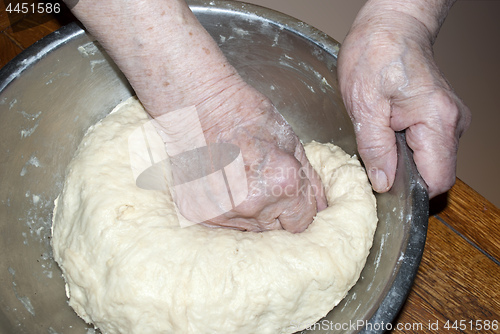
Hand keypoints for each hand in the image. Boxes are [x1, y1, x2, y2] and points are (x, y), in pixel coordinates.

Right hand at [69, 0, 325, 231]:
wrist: (198, 105)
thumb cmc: (245, 115)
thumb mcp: (289, 141)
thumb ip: (309, 180)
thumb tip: (320, 208)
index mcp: (282, 184)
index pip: (301, 223)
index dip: (299, 211)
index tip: (292, 200)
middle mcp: (253, 205)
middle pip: (276, 230)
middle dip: (276, 214)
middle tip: (263, 186)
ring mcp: (223, 211)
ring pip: (249, 230)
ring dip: (251, 214)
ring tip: (242, 183)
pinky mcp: (200, 213)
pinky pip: (225, 225)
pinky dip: (228, 211)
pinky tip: (224, 187)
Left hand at [338, 6, 470, 197]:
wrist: (391, 25)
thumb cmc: (377, 53)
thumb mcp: (364, 104)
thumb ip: (375, 147)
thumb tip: (383, 182)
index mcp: (438, 121)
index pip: (437, 180)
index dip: (409, 191)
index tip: (383, 188)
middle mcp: (451, 123)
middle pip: (434, 174)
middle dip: (404, 178)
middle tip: (374, 162)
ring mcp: (447, 121)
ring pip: (428, 162)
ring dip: (403, 163)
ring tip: (378, 142)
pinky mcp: (438, 118)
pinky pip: (425, 148)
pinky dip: (405, 151)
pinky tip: (386, 135)